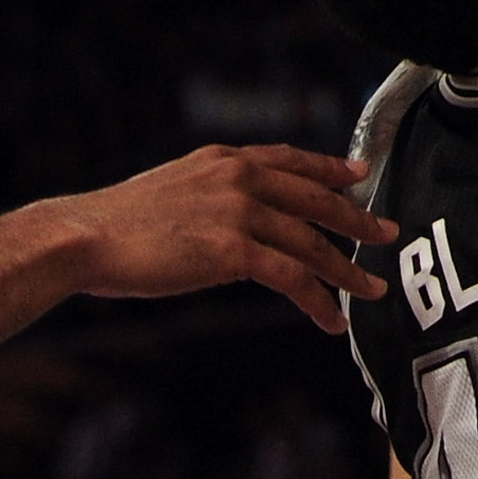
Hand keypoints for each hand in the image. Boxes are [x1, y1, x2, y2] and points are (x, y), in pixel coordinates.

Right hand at [66, 143, 395, 334]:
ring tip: (372, 290)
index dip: (329, 166)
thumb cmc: (121, 222)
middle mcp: (238, 175)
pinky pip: (290, 277)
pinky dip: (316, 300)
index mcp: (225, 158)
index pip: (290, 158)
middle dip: (356, 218)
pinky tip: (330, 321)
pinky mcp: (232, 249)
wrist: (88, 235)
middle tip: (389, 234)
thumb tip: (236, 211)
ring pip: (310, 241)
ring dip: (347, 270)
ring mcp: (238, 210)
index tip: (359, 173)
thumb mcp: (175, 187)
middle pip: (314, 196)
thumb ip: (212, 191)